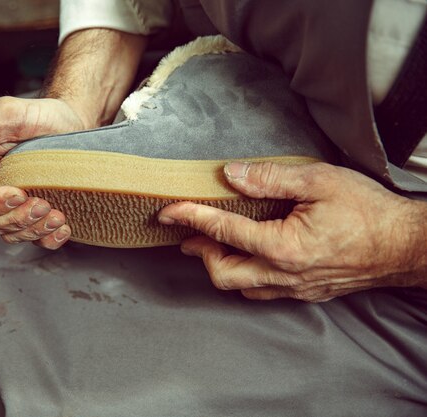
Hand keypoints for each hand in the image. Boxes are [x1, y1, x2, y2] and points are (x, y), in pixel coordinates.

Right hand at [0, 97, 90, 248]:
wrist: (73, 121)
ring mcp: (16, 205)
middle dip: (17, 220)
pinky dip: (49, 239)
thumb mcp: (8, 115)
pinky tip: (62, 229)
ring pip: (12, 234)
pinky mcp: (38, 214)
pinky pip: (37, 239)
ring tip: (57, 216)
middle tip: (43, 205)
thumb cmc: (39, 115)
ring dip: (34, 231)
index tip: (18, 195)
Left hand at [158, 162, 426, 301]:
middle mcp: (284, 275)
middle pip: (222, 273)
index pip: (223, 230)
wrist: (407, 245)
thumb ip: (271, 179)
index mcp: (283, 247)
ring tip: (210, 242)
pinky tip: (244, 257)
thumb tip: (232, 175)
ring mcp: (294, 288)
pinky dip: (243, 276)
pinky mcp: (305, 292)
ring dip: (219, 265)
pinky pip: (262, 292)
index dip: (191, 217)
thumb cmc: (370, 212)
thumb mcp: (319, 181)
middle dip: (199, 250)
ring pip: (240, 287)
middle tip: (187, 230)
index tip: (169, 210)